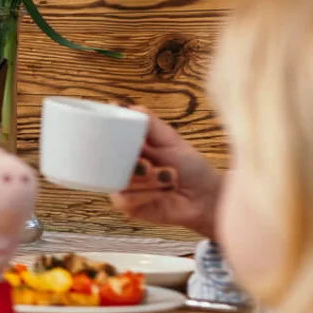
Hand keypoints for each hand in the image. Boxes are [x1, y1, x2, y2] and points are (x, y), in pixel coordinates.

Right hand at [109, 114, 222, 237]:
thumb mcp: (170, 139)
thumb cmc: (190, 167)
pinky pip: (124, 198)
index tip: (121, 137)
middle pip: (110, 160)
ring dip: (147, 180)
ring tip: (169, 178)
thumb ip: (149, 123)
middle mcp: (123, 166)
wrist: (204, 197)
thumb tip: (126, 106)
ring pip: (119, 179)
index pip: (108, 140)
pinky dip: (146, 194)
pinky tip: (162, 192)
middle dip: (133, 162)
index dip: (108, 138)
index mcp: (130, 148)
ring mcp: (123, 186)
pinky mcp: (128, 206)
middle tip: (148, 164)